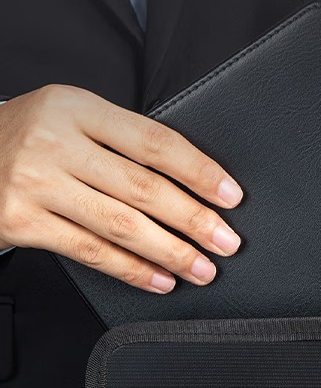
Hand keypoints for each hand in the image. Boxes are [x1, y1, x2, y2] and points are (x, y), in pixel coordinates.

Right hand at [0, 85, 242, 292]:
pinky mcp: (21, 221)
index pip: (154, 142)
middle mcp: (54, 141)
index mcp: (76, 107)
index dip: (199, 171)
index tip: (231, 196)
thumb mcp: (72, 121)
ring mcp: (34, 182)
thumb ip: (121, 143)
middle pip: (143, 188)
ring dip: (172, 252)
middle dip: (194, 220)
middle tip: (227, 242)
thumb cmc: (31, 140)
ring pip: (122, 225)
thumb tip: (193, 185)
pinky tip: (161, 280)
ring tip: (203, 269)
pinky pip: (92, 252)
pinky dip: (133, 270)